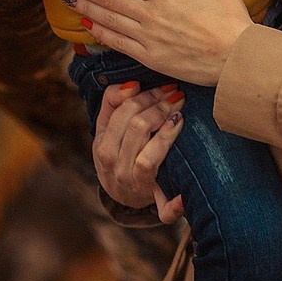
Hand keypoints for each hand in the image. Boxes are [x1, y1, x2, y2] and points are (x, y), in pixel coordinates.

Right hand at [93, 80, 185, 223]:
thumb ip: (113, 103)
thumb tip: (132, 84)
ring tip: (180, 108)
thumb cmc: (122, 154)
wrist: (126, 196)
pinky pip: (152, 166)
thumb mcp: (110, 130)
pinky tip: (180, 130)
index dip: (145, 94)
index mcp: (101, 142)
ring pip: (146, 142)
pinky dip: (166, 149)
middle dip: (160, 105)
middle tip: (176, 94)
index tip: (163, 85)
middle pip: (136, 124)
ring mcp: (127, 178)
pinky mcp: (145, 190)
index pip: (120, 109)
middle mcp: (110, 161)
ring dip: (167, 121)